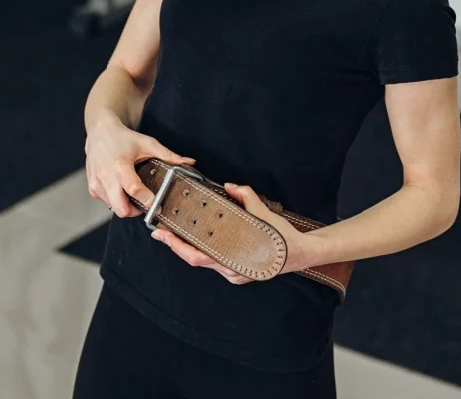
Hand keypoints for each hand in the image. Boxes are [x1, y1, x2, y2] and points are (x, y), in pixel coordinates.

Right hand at [85, 120, 192, 218]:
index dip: (147, 200)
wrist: (99, 134)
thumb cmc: (124, 139)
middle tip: (145, 202)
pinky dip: (116, 200)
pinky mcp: (92, 189)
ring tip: (133, 193)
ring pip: (115, 208)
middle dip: (136, 211)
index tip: (157, 202)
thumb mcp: (147, 143)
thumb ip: (168, 155)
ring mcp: (97, 184)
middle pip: (122, 209)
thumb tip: (189, 163)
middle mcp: (106, 177)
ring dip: (126, 205)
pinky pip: (108, 203)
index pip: (134, 190)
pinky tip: (121, 188)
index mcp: (120, 165)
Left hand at [151, 182, 315, 283]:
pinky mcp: (237, 272)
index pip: (198, 257)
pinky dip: (202, 251)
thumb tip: (229, 186)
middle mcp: (232, 271)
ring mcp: (235, 273)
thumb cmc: (284, 238)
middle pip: (195, 260)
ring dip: (187, 249)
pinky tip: (195, 241)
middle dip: (175, 246)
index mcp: (235, 261)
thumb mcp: (265, 214)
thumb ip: (246, 197)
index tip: (164, 235)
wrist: (302, 253)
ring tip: (172, 235)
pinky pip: (214, 262)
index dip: (177, 246)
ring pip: (204, 262)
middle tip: (159, 233)